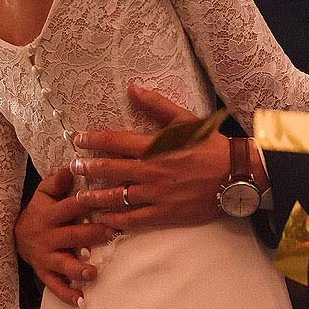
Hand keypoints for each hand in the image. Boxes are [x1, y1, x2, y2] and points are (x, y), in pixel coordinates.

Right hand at [15, 168, 117, 306]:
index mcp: (50, 214)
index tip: (107, 201)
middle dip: (92, 236)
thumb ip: (56, 181)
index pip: (70, 207)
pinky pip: (55, 285)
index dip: (87, 203)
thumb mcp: (42, 193)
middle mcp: (48, 236)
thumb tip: (71, 167)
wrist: (15, 235)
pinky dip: (67, 294)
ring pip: (63, 264)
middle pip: (72, 236)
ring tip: (93, 272)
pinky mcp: (45, 273)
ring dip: (78, 269)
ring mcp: (46, 257)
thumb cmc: (38, 210)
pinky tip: (81, 300)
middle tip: (111, 233)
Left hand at [80, 85, 226, 233]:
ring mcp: (157, 195)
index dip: (94, 139)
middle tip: (73, 166)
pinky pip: (134, 219)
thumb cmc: (210, 145)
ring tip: (80, 197)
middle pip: (111, 169)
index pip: (116, 141)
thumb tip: (132, 88)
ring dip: (96, 196)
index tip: (78, 139)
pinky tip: (104, 219)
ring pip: (118, 197)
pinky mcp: (165, 214)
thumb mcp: (185, 120)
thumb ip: (157, 105)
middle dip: (88, 167)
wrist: (235, 175)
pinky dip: (117, 220)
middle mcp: (152, 171)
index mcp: (155, 147)